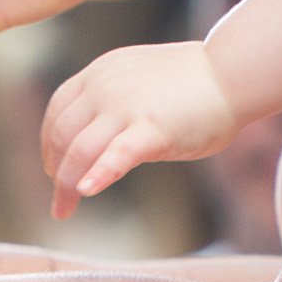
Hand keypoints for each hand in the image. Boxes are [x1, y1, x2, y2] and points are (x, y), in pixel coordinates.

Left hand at [39, 40, 239, 218]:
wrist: (232, 73)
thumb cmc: (192, 83)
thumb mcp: (137, 81)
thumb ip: (111, 103)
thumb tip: (93, 141)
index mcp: (100, 73)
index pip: (58, 111)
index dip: (49, 144)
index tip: (53, 168)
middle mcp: (105, 86)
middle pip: (63, 135)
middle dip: (55, 171)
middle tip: (60, 198)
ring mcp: (127, 106)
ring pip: (80, 150)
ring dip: (67, 184)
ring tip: (65, 208)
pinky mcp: (152, 129)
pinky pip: (116, 155)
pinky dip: (98, 175)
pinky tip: (88, 191)